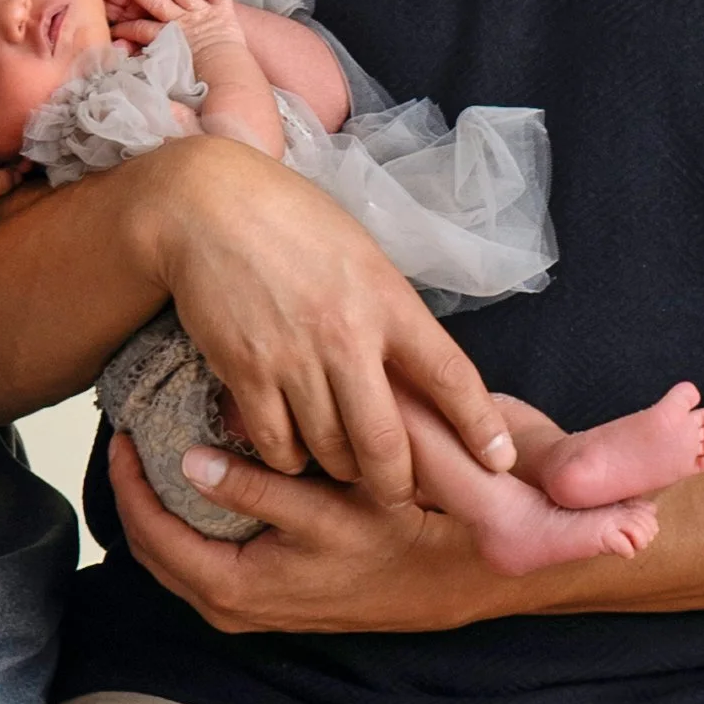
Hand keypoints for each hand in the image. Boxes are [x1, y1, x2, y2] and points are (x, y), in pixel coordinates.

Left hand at [109, 431, 499, 632]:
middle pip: (150, 550)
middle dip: (133, 494)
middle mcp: (230, 606)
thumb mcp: (327, 507)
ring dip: (155, 509)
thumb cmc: (390, 539)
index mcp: (236, 586)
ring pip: (172, 558)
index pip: (153, 533)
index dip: (130, 482)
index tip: (123, 435)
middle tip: (129, 439)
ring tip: (151, 454)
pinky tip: (192, 484)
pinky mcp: (259, 598)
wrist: (442, 581)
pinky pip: (198, 561)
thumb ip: (256, 488)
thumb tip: (188, 463)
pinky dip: (182, 524)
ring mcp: (244, 607)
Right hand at [147, 139, 515, 500]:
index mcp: (387, 299)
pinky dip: (289, 457)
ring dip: (340, 468)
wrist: (206, 206)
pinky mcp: (246, 372)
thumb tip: (413, 364)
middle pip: (386, 441)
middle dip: (398, 483)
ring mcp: (295, 358)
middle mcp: (347, 335)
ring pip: (331, 450)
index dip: (478, 425)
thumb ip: (388, 309)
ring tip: (342, 465)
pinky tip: (291, 448)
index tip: (497, 461)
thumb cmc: (288, 219)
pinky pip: (277, 443)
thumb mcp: (360, 252)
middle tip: (400, 497)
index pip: (451, 374)